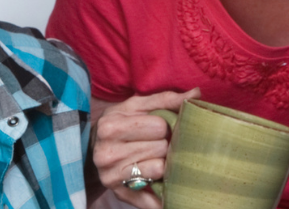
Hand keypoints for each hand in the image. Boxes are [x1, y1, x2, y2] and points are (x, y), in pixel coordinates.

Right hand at [92, 89, 199, 208]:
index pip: (159, 126)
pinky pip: (152, 195)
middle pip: (161, 148)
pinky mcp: (119, 193)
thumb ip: (166, 99)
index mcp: (110, 127)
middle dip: (163, 144)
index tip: (156, 127)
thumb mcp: (136, 106)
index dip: (163, 126)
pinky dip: (160, 194)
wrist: (92, 150)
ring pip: (160, 169)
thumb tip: (196, 92)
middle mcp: (107, 153)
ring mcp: (112, 176)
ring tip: (153, 157)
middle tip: (155, 143)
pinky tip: (162, 188)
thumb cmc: (120, 124)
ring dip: (163, 163)